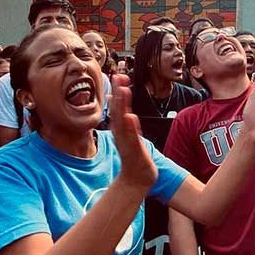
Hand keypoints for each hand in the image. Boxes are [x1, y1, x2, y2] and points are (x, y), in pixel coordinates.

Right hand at [110, 75, 157, 190]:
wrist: (137, 179)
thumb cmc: (134, 156)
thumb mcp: (129, 135)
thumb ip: (124, 120)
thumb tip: (121, 106)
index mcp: (121, 129)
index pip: (118, 107)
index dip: (117, 91)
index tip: (118, 75)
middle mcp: (121, 134)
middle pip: (118, 110)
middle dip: (118, 93)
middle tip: (118, 77)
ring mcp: (127, 142)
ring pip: (123, 121)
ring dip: (122, 106)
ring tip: (123, 91)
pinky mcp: (134, 151)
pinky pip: (131, 137)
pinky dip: (130, 127)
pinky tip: (130, 116)